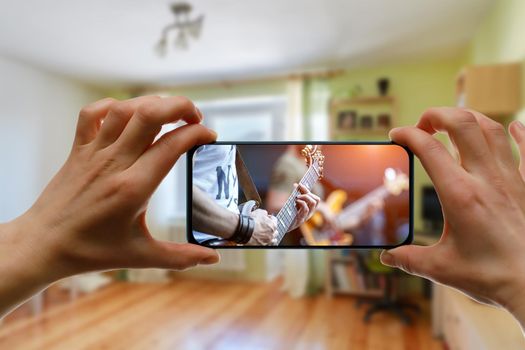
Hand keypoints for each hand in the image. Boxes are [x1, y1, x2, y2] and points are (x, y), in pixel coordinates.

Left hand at [4, 96, 219, 283]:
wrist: (43, 245)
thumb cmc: (91, 251)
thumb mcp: (141, 256)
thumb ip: (181, 256)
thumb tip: (213, 259)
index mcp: (133, 188)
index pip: (172, 145)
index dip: (197, 133)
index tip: (210, 136)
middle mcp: (113, 164)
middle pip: (149, 115)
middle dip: (179, 106)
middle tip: (194, 117)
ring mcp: (93, 153)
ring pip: (124, 109)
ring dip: (152, 103)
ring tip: (169, 113)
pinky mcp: (78, 150)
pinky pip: (92, 114)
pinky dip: (114, 106)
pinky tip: (129, 115)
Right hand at [247, 209, 277, 244]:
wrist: (244, 230)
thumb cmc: (252, 221)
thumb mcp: (259, 212)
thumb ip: (264, 213)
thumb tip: (265, 214)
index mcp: (273, 225)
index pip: (274, 220)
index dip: (270, 217)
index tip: (266, 217)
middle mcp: (272, 234)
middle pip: (275, 231)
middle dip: (271, 228)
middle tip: (266, 226)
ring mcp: (267, 241)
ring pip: (273, 240)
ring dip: (270, 236)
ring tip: (266, 235)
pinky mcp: (261, 245)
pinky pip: (266, 244)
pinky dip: (265, 242)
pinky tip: (262, 240)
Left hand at [290, 183, 320, 229]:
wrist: (281, 227)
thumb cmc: (287, 215)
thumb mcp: (294, 205)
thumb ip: (297, 197)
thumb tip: (297, 185)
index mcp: (309, 210)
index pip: (316, 198)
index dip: (307, 190)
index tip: (298, 184)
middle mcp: (310, 213)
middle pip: (316, 199)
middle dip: (307, 192)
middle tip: (298, 191)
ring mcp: (306, 216)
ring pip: (313, 203)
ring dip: (305, 196)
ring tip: (296, 197)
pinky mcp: (300, 219)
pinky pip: (305, 209)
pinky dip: (301, 202)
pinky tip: (295, 201)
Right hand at [380, 107, 524, 326]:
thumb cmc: (493, 277)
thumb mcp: (442, 269)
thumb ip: (409, 259)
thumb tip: (386, 257)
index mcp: (460, 195)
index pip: (429, 149)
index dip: (407, 134)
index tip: (395, 135)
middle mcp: (487, 179)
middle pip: (463, 124)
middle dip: (437, 115)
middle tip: (423, 124)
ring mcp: (512, 180)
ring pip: (493, 129)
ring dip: (470, 118)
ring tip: (454, 122)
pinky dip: (520, 132)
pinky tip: (514, 126)